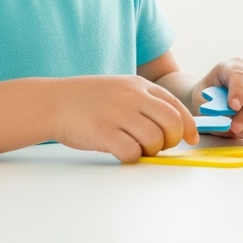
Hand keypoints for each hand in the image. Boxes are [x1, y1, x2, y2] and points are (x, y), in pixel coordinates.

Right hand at [51, 75, 197, 162]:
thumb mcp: (121, 88)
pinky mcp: (103, 132)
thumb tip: (173, 124)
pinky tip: (122, 152)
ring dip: (151, 151)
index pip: (176, 106)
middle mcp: (132, 97)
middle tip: (160, 147)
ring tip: (137, 148)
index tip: (191, 139)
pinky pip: (132, 152)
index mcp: (140, 85)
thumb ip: (145, 101)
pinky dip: (132, 157)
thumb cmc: (88, 99)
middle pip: (172, 124)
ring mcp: (118, 114)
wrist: (51, 102)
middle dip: (172, 140)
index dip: (188, 126)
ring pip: (154, 140)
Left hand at [192, 58, 242, 138]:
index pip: (240, 75)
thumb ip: (213, 111)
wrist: (210, 102)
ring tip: (241, 132)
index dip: (238, 91)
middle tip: (236, 128)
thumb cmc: (205, 100)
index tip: (233, 107)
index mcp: (233, 65)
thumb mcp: (201, 102)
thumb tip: (228, 122)